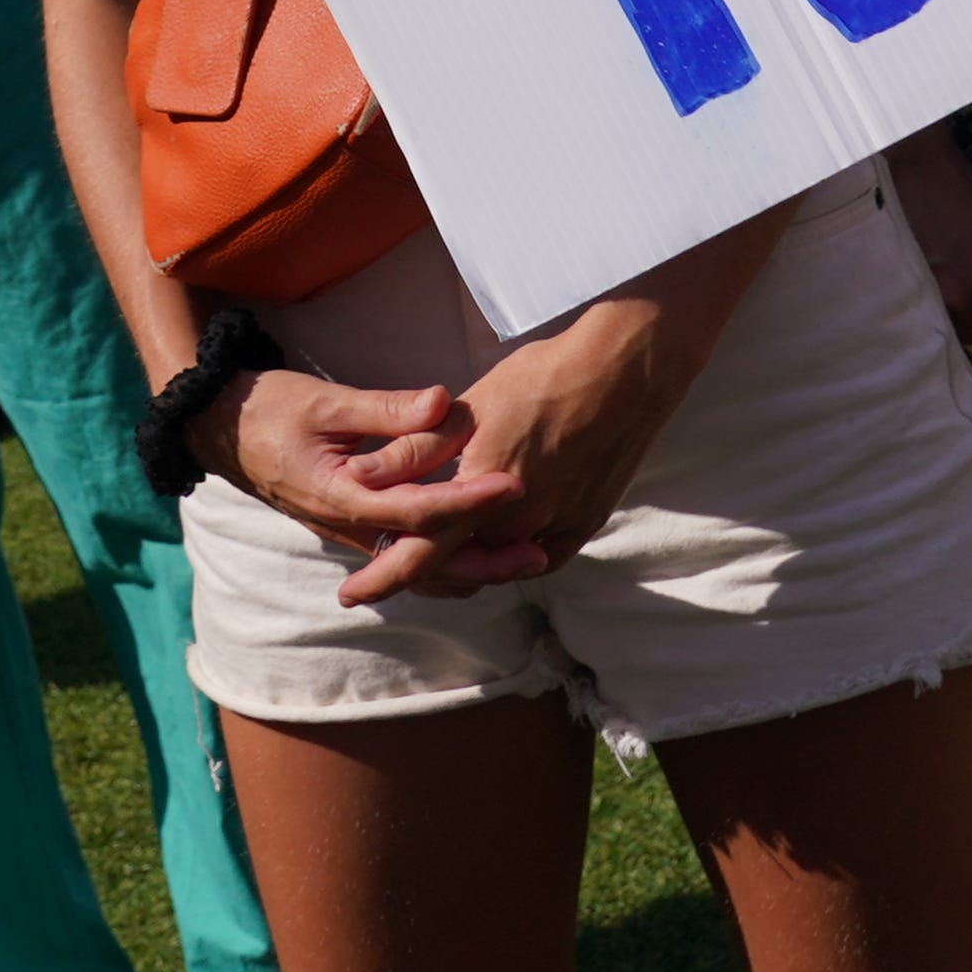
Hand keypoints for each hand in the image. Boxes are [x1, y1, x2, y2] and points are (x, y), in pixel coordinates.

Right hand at [220, 369, 527, 570]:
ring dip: (470, 568)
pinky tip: (477, 551)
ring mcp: (350, 533)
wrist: (221, 429)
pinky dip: (444, 561)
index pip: (418, 511)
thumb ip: (386, 408)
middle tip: (539, 553)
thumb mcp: (326, 400)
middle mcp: (349, 528)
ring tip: (522, 559)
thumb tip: (445, 403)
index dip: (468, 502)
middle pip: (427, 561)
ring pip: (418, 568)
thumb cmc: (270, 409)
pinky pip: (405, 557)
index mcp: (343, 497)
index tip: (511, 485)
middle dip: (485, 561)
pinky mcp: (353, 527)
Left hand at [346, 301, 714, 604]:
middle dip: (418, 572)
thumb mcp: (466, 411)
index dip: (382, 578)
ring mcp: (555, 531)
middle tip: (381, 575)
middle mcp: (518, 527)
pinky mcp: (582, 527)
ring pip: (495, 566)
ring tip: (434, 553)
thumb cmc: (538, 382)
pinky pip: (534, 558)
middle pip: (456, 568)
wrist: (621, 376)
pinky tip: (490, 544)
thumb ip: (413, 452)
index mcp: (481, 499)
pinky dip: (506, 556)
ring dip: (462, 563)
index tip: (350, 594)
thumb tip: (359, 477)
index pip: (420, 556)